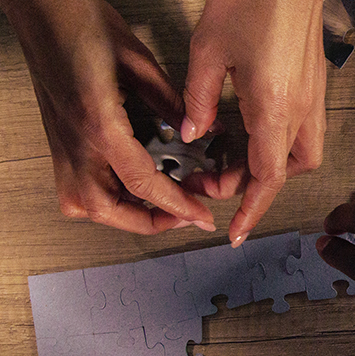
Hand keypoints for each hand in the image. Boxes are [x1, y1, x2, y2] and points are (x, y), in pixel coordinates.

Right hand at [0, 0, 215, 233]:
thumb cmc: (78, 20)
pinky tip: (126, 191)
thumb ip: (169, 101)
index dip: (177, 206)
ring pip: (84, 204)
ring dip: (123, 215)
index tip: (200, 217)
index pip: (142, 182)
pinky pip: (73, 187)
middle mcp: (73, 140)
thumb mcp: (137, 60)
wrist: (39, 7)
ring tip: (158, 207)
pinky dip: (101, 199)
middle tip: (182, 216)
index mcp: (97, 123)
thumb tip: (196, 130)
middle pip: (107, 208)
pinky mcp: (57, 138)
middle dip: (148, 222)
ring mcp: (60, 141)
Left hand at [181, 0, 326, 245]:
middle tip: (212, 179)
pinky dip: (279, 142)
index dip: (250, 210)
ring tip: (233, 158)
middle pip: (286, 171)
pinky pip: (303, 130)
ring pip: (300, 154)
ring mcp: (314, 98)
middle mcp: (303, 110)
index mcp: (276, 109)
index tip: (234, 233)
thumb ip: (198, 98)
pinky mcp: (315, 84)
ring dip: (270, 166)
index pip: (267, 178)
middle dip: (252, 186)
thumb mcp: (208, 49)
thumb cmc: (254, 1)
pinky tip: (251, 127)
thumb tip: (194, 134)